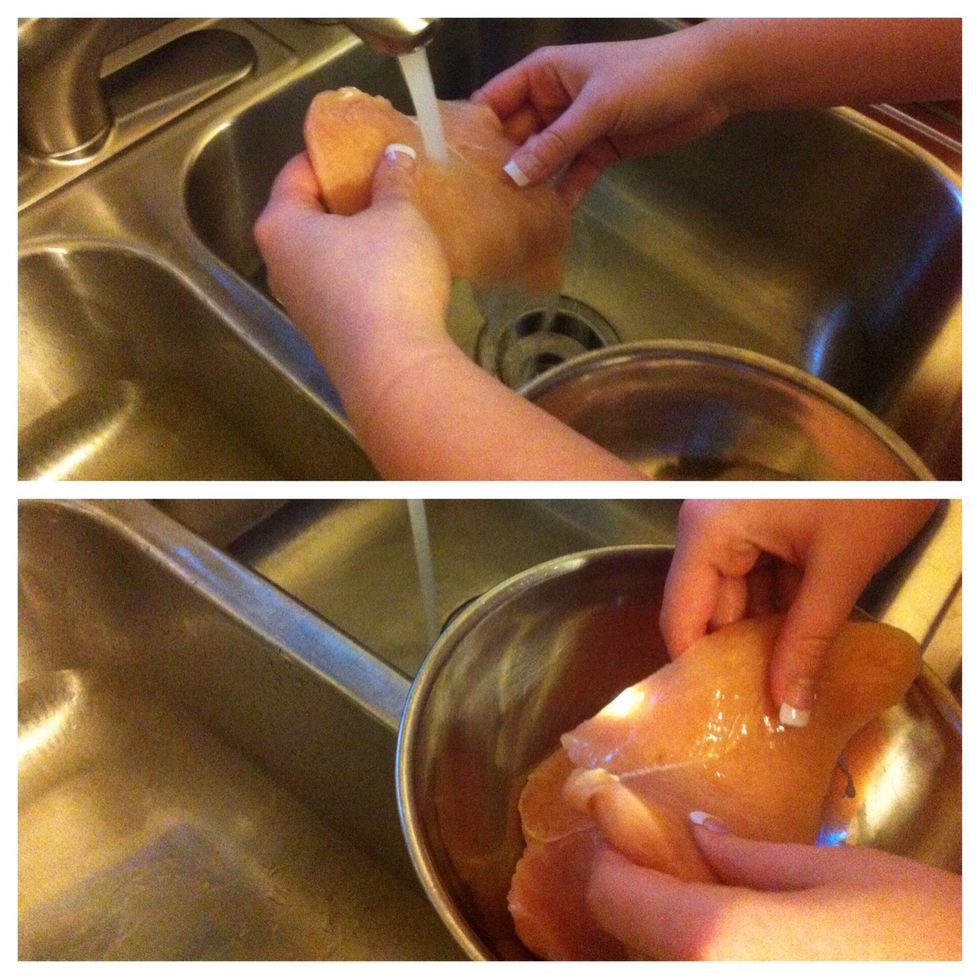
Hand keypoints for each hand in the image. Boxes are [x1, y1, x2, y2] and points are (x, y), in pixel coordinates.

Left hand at [254, 146, 642, 479]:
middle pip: (309, 214)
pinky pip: (341, 286)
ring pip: (326, 253)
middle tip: (387, 180)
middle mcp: (279, 264)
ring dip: (358, 236)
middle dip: (348, 196)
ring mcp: (301, 304)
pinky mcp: (327, 333)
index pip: (297, 170)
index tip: (365, 143)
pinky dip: (363, 270)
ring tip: (398, 221)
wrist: (393, 368)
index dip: (332, 151)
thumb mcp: (399, 215)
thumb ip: (393, 179)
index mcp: (281, 225)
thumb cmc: (387, 279)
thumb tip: (395, 155)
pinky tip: (398, 266)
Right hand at [472, 30, 729, 205]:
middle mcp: (551, 102)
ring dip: (528, 187)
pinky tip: (545, 222)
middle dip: (498, 167)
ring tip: (505, 220)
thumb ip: (555, 143)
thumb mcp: (596, 108)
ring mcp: (574, 129)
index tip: (451, 165)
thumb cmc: (649, 77)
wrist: (708, 84)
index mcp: (542, 75)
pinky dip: (560, 196)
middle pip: (514, 137)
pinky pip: (570, 177)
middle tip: (475, 205)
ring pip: (541, 162)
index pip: (494, 101)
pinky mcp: (596, 152)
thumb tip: (513, 176)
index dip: (472, 129)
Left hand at [587, 821, 960, 959]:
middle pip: (634, 951)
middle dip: (647, 911)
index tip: (629, 839)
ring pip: (666, 975)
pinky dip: (710, 968)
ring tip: (726, 921)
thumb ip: (750, 859)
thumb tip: (698, 837)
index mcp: (718, 942)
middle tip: (677, 878)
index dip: (615, 861)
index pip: (614, 898)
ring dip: (676, 949)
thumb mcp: (839, 874)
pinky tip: (753, 957)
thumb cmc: (930, 936)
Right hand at [660, 500, 936, 724]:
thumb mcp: (838, 571)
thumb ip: (807, 641)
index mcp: (711, 528)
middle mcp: (710, 528)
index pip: (681, 613)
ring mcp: (735, 530)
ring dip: (761, 643)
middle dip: (736, 659)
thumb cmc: (867, 496)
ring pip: (736, 604)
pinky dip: (778, 619)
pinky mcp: (761, 535)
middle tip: (756, 714)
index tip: (713, 715)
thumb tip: (788, 710)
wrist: (904, 455)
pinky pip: (758, 588)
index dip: (696, 666)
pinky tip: (796, 657)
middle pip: (708, 611)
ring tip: (778, 696)